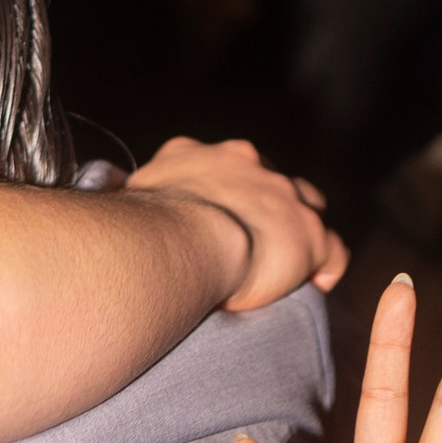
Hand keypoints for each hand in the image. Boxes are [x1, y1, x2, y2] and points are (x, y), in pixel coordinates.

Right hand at [128, 136, 345, 311]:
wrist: (182, 240)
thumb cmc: (145, 225)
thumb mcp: (131, 196)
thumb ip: (132, 194)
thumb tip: (109, 193)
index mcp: (202, 156)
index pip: (225, 167)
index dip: (226, 195)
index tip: (217, 220)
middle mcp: (247, 164)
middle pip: (269, 180)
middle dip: (265, 206)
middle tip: (248, 243)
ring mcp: (282, 195)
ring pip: (307, 206)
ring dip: (296, 232)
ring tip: (281, 264)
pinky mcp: (309, 233)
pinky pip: (332, 252)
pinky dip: (325, 268)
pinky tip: (312, 286)